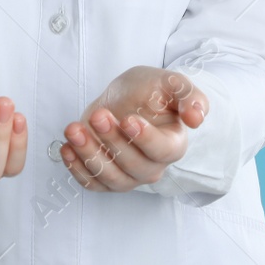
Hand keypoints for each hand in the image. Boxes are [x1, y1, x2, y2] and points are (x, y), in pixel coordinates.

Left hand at [60, 65, 208, 191]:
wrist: (124, 98)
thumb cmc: (149, 91)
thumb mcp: (170, 83)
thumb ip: (188, 94)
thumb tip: (198, 118)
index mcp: (173, 144)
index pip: (162, 151)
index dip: (145, 139)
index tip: (127, 119)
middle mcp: (152, 166)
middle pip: (134, 165)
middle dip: (113, 141)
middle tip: (98, 116)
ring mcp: (128, 176)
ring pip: (110, 177)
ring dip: (89, 154)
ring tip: (74, 129)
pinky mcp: (105, 178)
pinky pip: (91, 183)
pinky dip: (76, 168)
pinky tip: (67, 147)